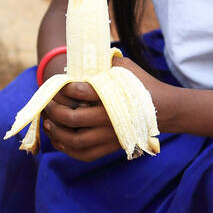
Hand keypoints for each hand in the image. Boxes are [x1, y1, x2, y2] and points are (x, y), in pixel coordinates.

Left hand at [41, 57, 177, 161]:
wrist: (164, 109)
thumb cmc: (143, 85)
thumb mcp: (126, 67)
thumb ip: (104, 63)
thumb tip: (82, 57)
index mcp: (112, 96)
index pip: (79, 91)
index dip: (64, 88)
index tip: (60, 84)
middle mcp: (109, 119)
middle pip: (72, 118)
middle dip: (54, 110)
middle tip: (49, 103)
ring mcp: (109, 136)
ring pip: (74, 140)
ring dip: (56, 132)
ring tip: (48, 122)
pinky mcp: (110, 148)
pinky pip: (83, 154)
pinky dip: (67, 149)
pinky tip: (58, 139)